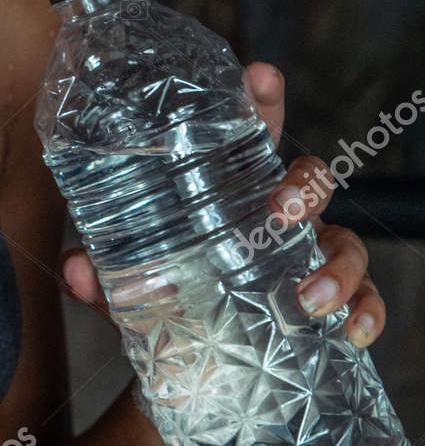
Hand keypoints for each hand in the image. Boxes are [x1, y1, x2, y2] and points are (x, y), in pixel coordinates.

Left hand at [58, 62, 384, 348]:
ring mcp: (307, 261)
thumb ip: (103, 276)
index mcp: (233, 194)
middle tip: (278, 204)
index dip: (261, 101)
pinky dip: (367, 312)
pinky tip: (352, 331)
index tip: (259, 75)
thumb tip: (77, 269)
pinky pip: (364, 301)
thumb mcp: (129, 288)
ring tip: (308, 298)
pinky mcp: (326, 307)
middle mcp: (277, 220)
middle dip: (304, 185)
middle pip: (310, 181)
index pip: (251, 136)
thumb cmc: (168, 305)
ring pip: (346, 242)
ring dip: (337, 266)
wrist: (192, 370)